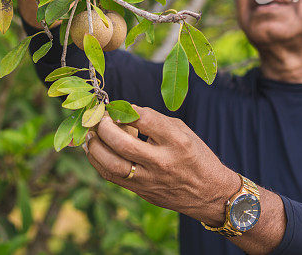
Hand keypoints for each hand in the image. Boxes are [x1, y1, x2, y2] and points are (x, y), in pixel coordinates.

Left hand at [83, 105, 239, 225]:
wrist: (209, 193)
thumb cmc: (195, 156)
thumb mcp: (182, 130)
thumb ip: (154, 120)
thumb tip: (125, 111)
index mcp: (177, 141)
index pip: (144, 119)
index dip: (127, 109)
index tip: (121, 107)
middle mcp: (162, 162)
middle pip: (123, 144)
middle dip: (105, 127)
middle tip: (100, 118)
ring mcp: (150, 180)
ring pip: (112, 165)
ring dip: (96, 146)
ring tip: (91, 133)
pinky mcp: (141, 192)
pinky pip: (112, 177)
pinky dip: (98, 161)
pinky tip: (95, 149)